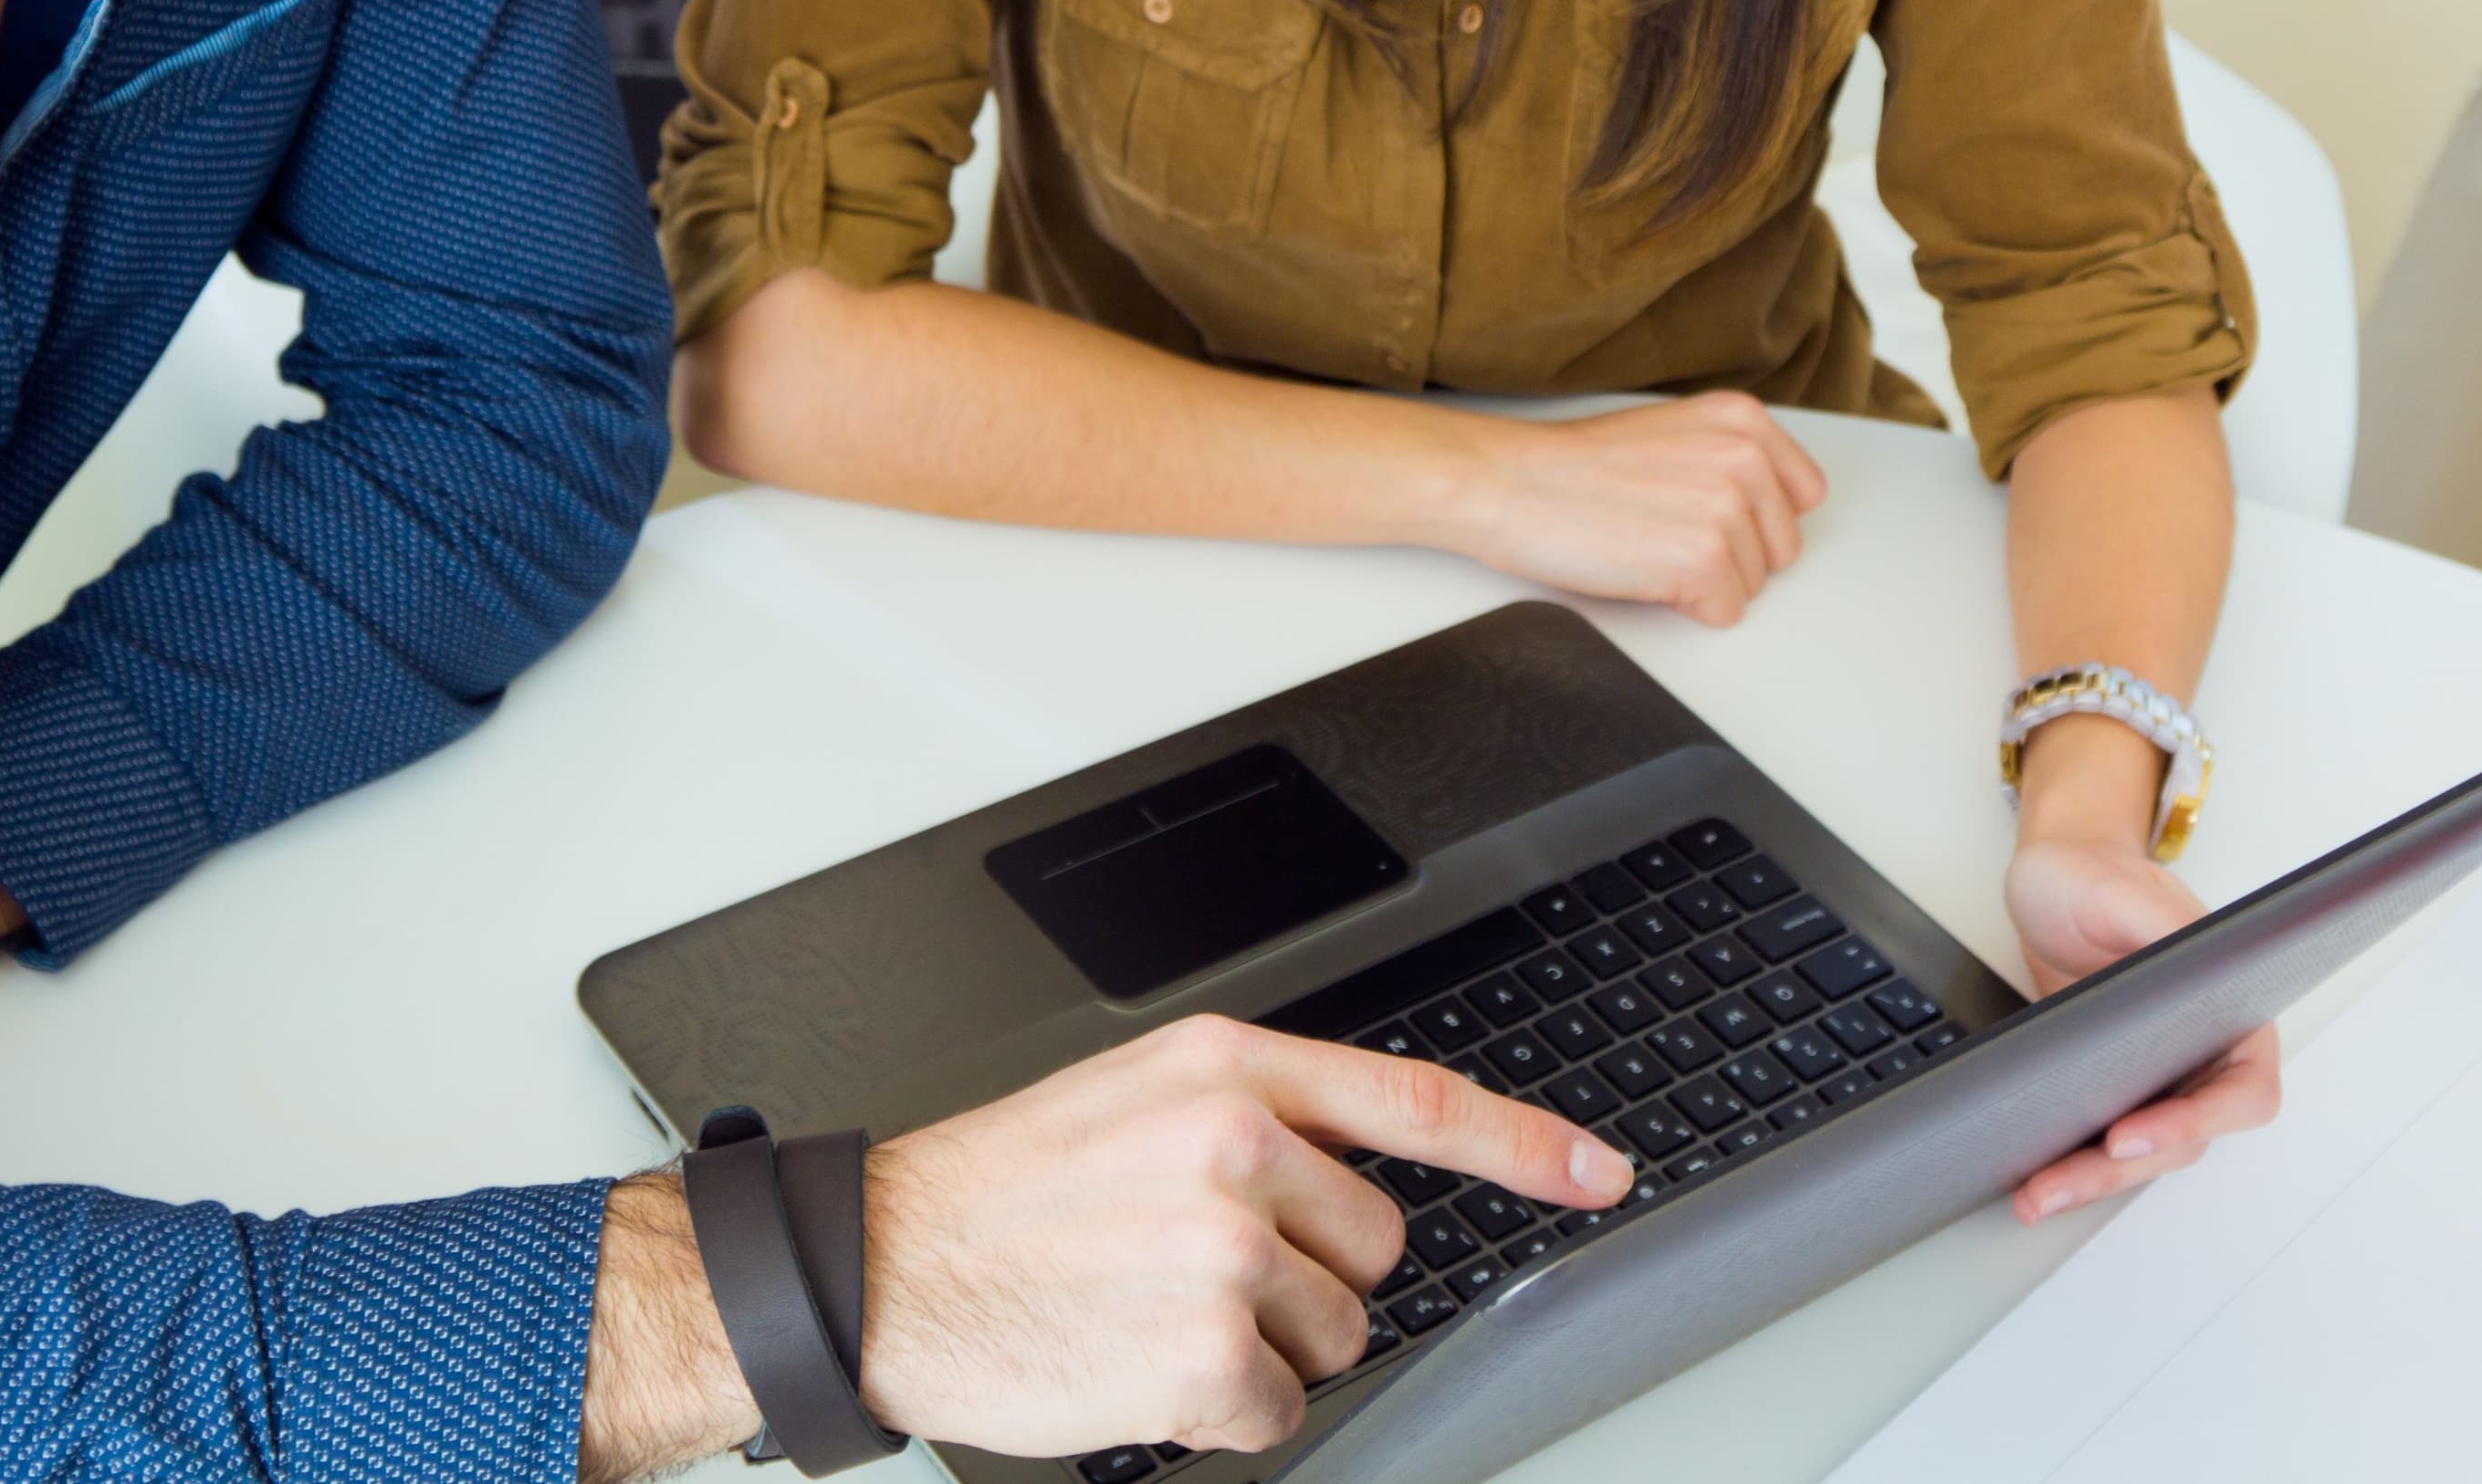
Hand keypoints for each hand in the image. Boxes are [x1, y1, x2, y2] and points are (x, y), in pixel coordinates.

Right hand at [860, 1017, 1630, 1459]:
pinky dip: (1221, 1414)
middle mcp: (1235, 1142)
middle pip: (1376, 1246)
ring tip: (1150, 1310)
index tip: (1599, 1172)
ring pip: (1337, 1336)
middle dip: (1306, 1277)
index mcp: (1223, 1067)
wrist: (882, 1266)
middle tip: (1189, 1267)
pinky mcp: (1207, 1349)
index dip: (1524, 1143)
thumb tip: (1359, 1171)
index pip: (1413, 1099)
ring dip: (1261, 1350)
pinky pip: (1280, 1411)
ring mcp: (1226, 1247)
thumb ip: (1253, 1116)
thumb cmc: (1003, 1192)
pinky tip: (1139, 1365)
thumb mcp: (1133, 1101)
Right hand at [1437, 393, 1828, 626]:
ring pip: (1754, 585)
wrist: (1505, 484)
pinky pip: (1725, 614)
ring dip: (1701, 581)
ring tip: (1643, 544)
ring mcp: (1728, 509)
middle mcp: (1746, 457)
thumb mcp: (1672, 434)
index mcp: (1743, 420)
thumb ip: (1731, 458)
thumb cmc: (1571, 469)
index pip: (1803, 497)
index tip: (1698, 511)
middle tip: (1659, 529)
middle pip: (1782, 548)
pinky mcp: (1705, 560)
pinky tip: (1639, 569)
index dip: (1752, 518)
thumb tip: (1769, 510)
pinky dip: (1683, 607)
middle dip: (1729, 554)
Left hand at [2002, 830, 2280, 1221]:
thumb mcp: (2115, 887)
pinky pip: (2102, 1138)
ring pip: (2143, 1152)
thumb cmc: (2094, 877)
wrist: (2052, 882)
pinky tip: (2033, 1176)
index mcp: (2230, 1009)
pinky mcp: (2110, 1085)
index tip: (2130, 1135)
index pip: (2241, 1089)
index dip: (2195, 1121)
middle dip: (2122, 1170)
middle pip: (2184, 1137)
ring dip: (2092, 1180)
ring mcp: (2156, 1075)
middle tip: (2058, 1183)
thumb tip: (2178, 959)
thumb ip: (2148, 920)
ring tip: (2036, 1194)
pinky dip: (2073, 1162)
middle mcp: (2202, 1053)